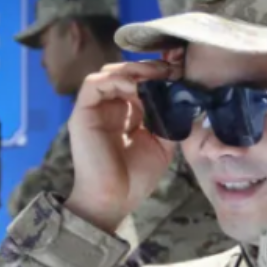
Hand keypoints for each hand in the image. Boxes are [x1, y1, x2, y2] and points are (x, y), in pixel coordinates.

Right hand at [65, 60, 176, 232]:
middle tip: (170, 69)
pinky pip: (94, 83)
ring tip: (155, 76)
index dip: (158, 73)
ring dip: (134, 70)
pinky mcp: (83, 112)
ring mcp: (95, 108)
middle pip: (126, 73)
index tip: (179, 71)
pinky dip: (116, 79)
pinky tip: (136, 86)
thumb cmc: (136, 178)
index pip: (140, 82)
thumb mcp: (162, 144)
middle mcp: (111, 106)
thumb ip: (170, 119)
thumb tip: (183, 97)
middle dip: (149, 68)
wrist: (115, 199)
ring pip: (110, 72)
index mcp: (128, 113)